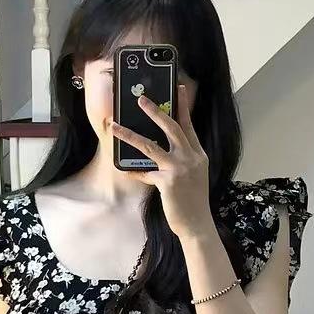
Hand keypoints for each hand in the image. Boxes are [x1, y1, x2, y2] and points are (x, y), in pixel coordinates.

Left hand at [110, 84, 212, 240]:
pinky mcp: (167, 181)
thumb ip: (181, 161)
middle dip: (155, 111)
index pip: (188, 125)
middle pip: (171, 127)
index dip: (183, 106)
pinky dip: (136, 172)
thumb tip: (159, 151)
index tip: (180, 88)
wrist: (197, 224)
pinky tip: (127, 170)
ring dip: (129, 135)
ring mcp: (179, 169)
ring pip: (150, 146)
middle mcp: (190, 158)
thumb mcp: (193, 176)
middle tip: (141, 99)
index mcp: (198, 155)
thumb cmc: (193, 202)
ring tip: (115, 126)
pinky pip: (145, 173)